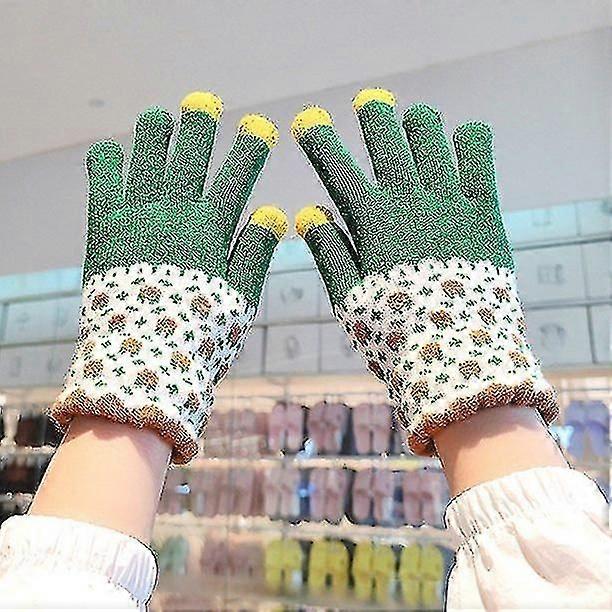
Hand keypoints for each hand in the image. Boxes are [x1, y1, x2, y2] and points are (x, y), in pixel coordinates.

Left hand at [51, 92, 285, 462]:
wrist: (143, 358)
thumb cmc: (198, 332)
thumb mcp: (237, 296)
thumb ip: (254, 251)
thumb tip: (275, 211)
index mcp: (209, 231)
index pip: (236, 179)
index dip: (249, 150)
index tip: (260, 126)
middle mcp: (173, 215)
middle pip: (189, 160)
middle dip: (200, 128)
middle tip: (204, 103)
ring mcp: (136, 219)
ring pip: (147, 163)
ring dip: (155, 136)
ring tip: (159, 115)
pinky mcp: (104, 229)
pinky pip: (103, 186)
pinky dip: (106, 164)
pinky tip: (110, 149)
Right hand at [293, 88, 556, 454]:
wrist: (456, 353)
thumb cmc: (396, 331)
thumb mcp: (351, 297)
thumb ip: (330, 251)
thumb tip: (307, 212)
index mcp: (372, 222)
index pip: (339, 169)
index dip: (320, 141)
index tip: (309, 120)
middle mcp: (409, 202)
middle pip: (388, 143)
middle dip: (374, 116)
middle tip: (369, 100)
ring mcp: (449, 203)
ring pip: (431, 141)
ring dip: (418, 123)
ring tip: (413, 117)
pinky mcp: (484, 212)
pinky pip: (479, 160)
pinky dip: (470, 140)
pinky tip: (462, 135)